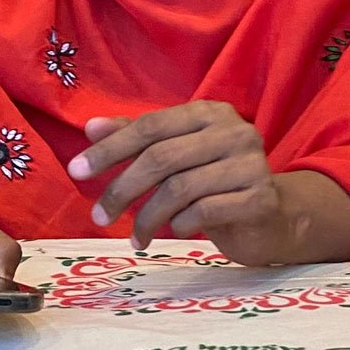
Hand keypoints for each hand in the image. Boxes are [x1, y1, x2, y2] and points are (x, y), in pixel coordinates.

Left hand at [68, 102, 349, 265]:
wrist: (273, 217)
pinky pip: (205, 211)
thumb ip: (136, 139)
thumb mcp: (175, 158)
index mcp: (208, 113)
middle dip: (122, 188)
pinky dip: (179, 224)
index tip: (76, 171)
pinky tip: (173, 233)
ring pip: (180, 188)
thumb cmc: (215, 184)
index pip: (149, 126)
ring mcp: (252, 163)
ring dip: (147, 216)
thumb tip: (91, 126)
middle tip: (99, 215)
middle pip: (162, 157)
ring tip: (135, 237)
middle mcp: (234, 131)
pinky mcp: (260, 198)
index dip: (109, 148)